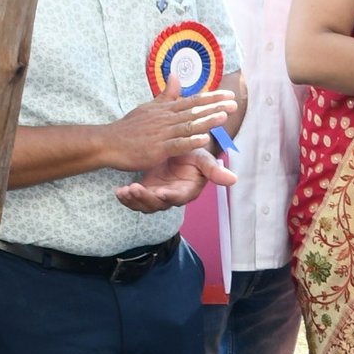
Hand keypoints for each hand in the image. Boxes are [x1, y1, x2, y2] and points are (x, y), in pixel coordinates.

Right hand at [108, 74, 231, 170]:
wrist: (108, 143)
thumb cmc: (129, 128)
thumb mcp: (148, 108)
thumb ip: (166, 95)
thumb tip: (176, 76)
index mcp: (165, 110)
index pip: (191, 101)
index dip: (211, 98)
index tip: (229, 95)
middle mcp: (165, 119)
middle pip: (193, 111)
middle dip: (214, 107)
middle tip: (234, 103)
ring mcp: (161, 134)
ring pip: (187, 126)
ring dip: (206, 121)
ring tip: (224, 117)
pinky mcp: (157, 149)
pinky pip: (176, 145)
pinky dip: (190, 142)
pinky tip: (204, 140)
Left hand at [116, 147, 234, 212]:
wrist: (180, 148)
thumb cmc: (194, 153)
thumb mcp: (204, 159)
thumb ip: (215, 171)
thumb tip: (234, 179)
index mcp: (188, 190)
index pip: (179, 197)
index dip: (169, 196)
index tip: (160, 192)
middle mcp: (172, 196)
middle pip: (158, 205)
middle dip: (145, 199)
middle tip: (134, 190)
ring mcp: (158, 196)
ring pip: (145, 205)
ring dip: (134, 201)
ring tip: (124, 191)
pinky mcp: (147, 192)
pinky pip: (136, 200)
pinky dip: (127, 197)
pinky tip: (119, 190)